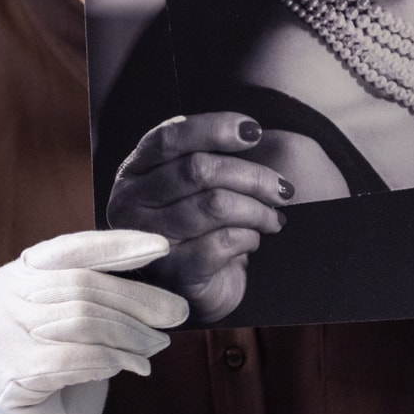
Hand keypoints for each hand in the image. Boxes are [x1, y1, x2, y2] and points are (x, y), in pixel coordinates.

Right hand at [0, 229, 187, 413]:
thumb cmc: (68, 371)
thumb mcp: (83, 322)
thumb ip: (104, 297)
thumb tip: (163, 292)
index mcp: (14, 275)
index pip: (69, 249)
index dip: (115, 246)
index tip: (161, 247)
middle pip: (80, 286)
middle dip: (136, 299)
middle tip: (177, 313)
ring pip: (80, 321)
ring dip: (130, 334)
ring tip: (157, 344)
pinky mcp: (7, 377)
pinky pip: (71, 359)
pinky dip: (109, 360)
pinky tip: (132, 367)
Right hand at [106, 113, 290, 323]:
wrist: (204, 285)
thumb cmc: (205, 224)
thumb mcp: (203, 180)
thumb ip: (216, 153)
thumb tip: (252, 133)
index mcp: (135, 169)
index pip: (170, 137)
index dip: (214, 128)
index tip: (254, 131)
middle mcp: (131, 201)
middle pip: (198, 170)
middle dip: (251, 176)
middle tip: (282, 189)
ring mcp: (148, 239)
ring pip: (214, 205)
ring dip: (257, 210)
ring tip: (274, 218)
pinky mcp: (174, 272)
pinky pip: (221, 242)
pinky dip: (249, 237)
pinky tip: (254, 240)